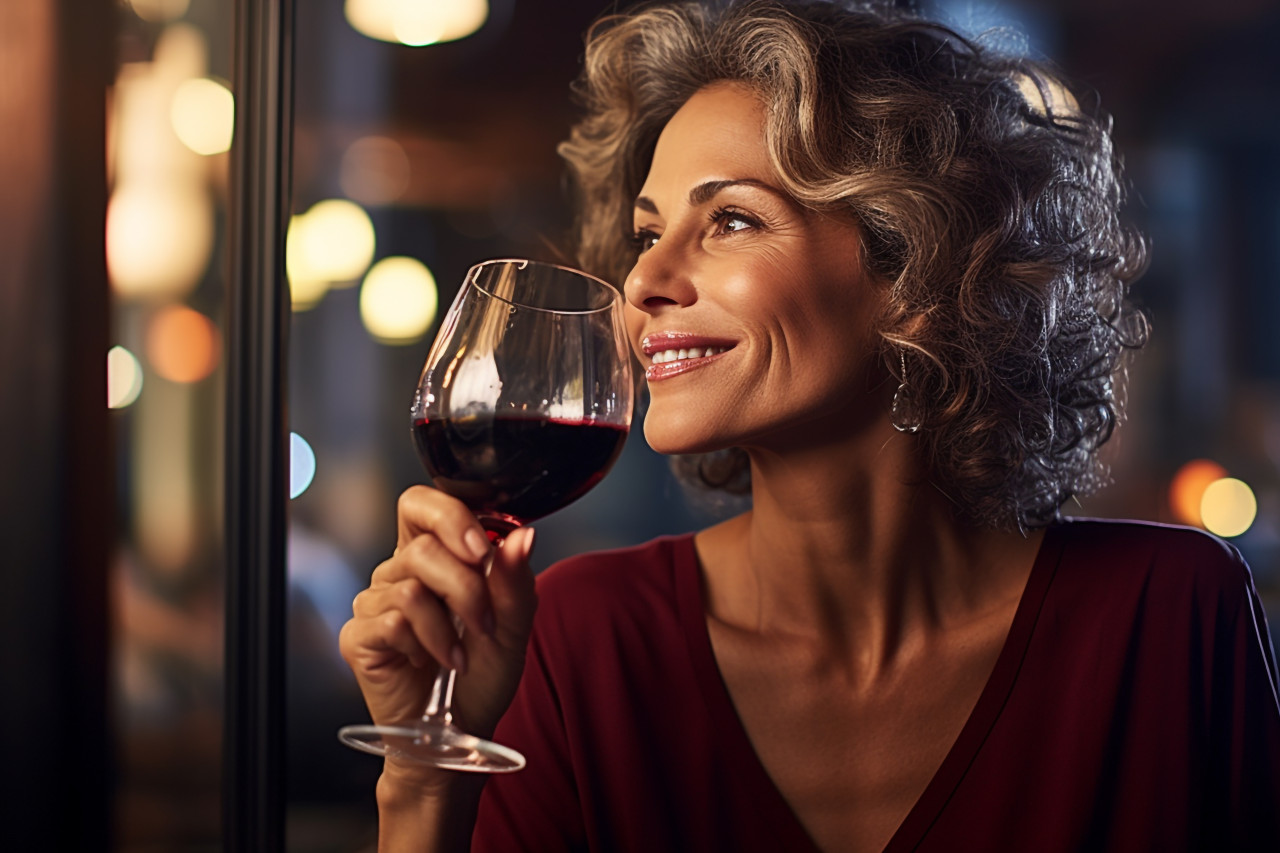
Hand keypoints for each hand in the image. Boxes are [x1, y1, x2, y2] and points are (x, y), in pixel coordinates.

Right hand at [339, 486, 537, 752]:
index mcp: (434, 556)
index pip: (422, 504)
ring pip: (409, 584)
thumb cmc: (484, 674)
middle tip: (485, 623)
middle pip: (422, 545)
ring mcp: (374, 604)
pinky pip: (391, 621)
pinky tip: (429, 663)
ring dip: (449, 625)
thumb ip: (515, 577)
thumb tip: (523, 534)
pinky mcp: (359, 636)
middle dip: (466, 586)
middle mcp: (398, 572)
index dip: (450, 516)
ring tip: (461, 655)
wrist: (463, 731)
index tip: (483, 550)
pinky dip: (424, 645)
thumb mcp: (514, 624)